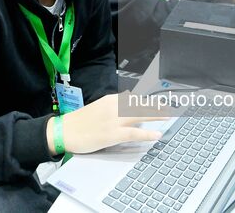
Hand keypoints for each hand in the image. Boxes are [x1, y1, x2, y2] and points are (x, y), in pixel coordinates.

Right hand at [46, 93, 168, 154]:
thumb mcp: (98, 107)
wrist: (64, 131)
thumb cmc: (80, 122)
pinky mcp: (113, 133)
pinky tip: (157, 135)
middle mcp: (114, 107)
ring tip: (169, 116)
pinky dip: (147, 133)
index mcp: (111, 100)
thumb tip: (128, 101)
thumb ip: (113, 105)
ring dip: (156, 115)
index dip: (148, 101)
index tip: (159, 102)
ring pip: (141, 115)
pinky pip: (134, 132)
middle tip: (170, 108)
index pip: (134, 98)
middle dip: (156, 106)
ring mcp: (114, 120)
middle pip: (140, 105)